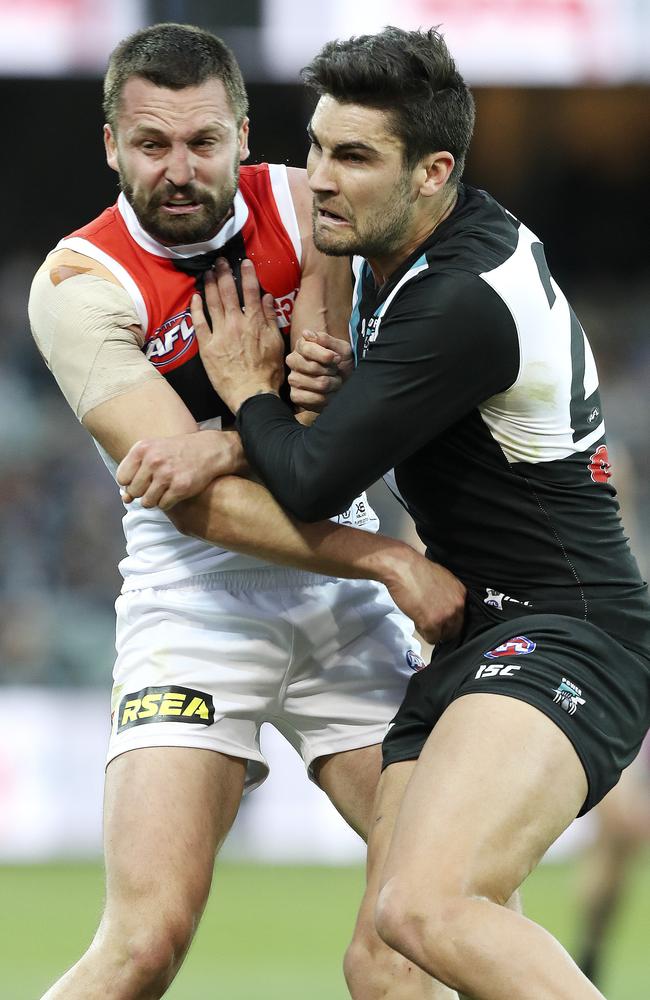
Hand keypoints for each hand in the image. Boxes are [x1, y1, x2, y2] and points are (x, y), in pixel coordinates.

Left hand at [116, 430, 244, 509]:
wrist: (209, 450)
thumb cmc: (178, 451)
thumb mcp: (153, 451)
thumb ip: (135, 472)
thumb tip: (124, 498)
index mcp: (142, 449)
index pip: (122, 478)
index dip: (130, 483)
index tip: (142, 481)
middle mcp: (153, 461)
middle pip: (134, 492)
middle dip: (142, 493)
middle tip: (155, 486)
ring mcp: (167, 475)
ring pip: (147, 502)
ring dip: (154, 500)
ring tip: (164, 490)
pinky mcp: (180, 487)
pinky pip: (163, 505)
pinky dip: (167, 503)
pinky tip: (175, 492)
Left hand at [191, 258, 284, 412]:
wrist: (252, 394)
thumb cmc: (268, 372)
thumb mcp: (276, 344)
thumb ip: (270, 319)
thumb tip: (267, 298)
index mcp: (254, 322)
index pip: (250, 291)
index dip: (247, 274)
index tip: (243, 262)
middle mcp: (236, 323)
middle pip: (228, 292)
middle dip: (224, 273)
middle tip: (219, 261)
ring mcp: (220, 334)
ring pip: (212, 303)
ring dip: (210, 285)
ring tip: (207, 273)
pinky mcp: (207, 347)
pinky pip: (198, 323)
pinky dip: (196, 308)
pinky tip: (195, 297)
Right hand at [287, 331, 353, 411]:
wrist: (343, 380)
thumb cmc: (340, 362)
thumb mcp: (341, 347)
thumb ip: (326, 340)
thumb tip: (307, 333)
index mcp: (302, 346)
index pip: (308, 349)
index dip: (326, 356)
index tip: (336, 358)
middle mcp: (293, 362)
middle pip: (313, 367)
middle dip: (331, 370)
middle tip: (335, 370)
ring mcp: (293, 379)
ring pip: (318, 384)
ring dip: (332, 384)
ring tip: (334, 381)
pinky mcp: (296, 396)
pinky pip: (314, 398)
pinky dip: (327, 397)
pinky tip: (328, 392)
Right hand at [380, 548, 465, 644]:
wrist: (403, 569)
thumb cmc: (417, 571)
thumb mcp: (442, 579)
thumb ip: (448, 594)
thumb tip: (445, 605)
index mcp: (461, 595)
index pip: (461, 617)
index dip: (448, 620)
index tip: (439, 618)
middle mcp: (457, 606)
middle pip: (454, 630)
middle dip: (442, 628)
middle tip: (429, 621)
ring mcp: (446, 616)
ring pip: (443, 636)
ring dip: (432, 631)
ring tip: (421, 617)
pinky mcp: (432, 624)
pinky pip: (431, 638)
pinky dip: (423, 632)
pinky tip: (416, 619)